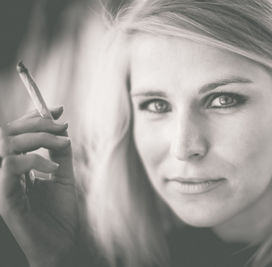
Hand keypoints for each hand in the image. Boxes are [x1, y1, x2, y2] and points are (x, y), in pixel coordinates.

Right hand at [0, 106, 77, 266]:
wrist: (61, 244)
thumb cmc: (59, 214)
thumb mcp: (63, 176)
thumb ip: (60, 153)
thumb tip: (62, 128)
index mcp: (17, 167)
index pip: (17, 134)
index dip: (34, 117)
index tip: (58, 110)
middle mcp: (6, 173)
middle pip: (8, 134)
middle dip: (37, 123)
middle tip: (62, 127)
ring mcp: (3, 185)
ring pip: (5, 146)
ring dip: (37, 138)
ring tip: (61, 144)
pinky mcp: (5, 198)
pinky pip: (8, 168)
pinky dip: (32, 160)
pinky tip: (52, 168)